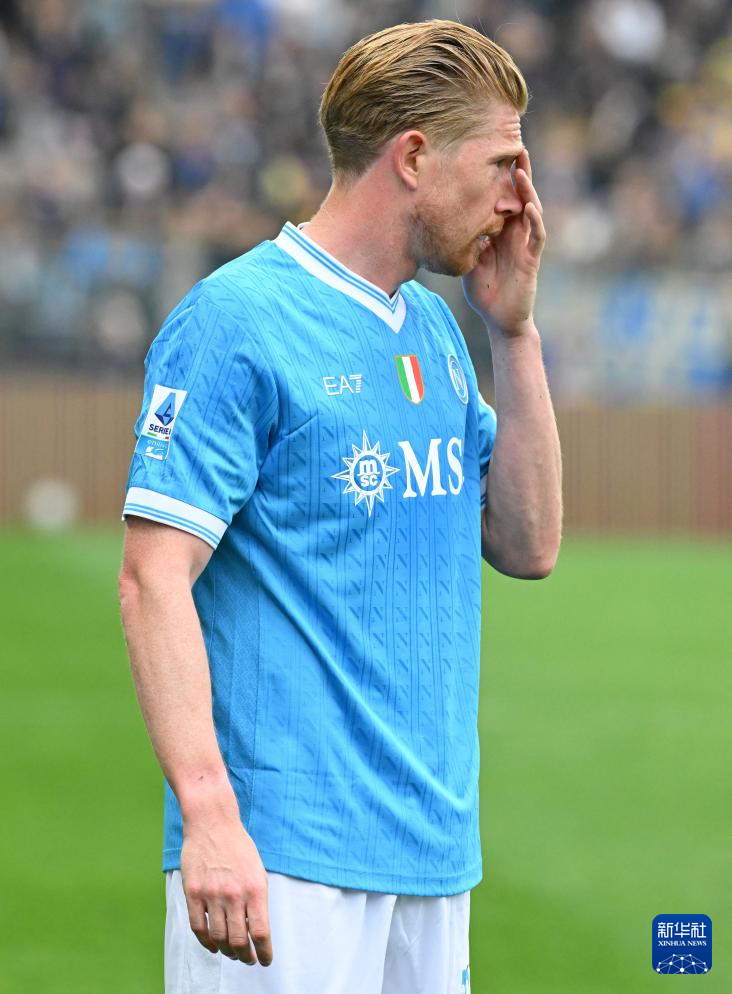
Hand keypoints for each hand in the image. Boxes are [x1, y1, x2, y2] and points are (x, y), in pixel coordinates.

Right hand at [180, 812, 272, 965]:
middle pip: (239, 941)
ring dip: (226, 951)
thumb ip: (257, 900)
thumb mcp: (257, 871)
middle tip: (247, 959)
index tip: (265, 960)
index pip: (261, 932)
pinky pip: (198, 927)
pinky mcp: (193, 892)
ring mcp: (212, 894)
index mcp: (255, 888)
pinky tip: (212, 945)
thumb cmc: (238, 847)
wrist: (212, 822)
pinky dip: (206, 942)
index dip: (264, 952)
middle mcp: (234, 894)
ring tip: (232, 953)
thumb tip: (256, 931)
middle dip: (245, 956)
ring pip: (218, 938)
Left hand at [462, 149, 545, 334]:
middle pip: (519, 196)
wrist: (499, 319)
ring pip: (531, 210)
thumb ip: (463, 240)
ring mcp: (525, 244)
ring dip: (527, 190)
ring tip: (520, 170)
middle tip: (514, 146)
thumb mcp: (467, 260)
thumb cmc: (484, 291)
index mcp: (500, 230)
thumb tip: (444, 221)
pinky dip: (534, 220)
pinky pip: (537, 235)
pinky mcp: (532, 259)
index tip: (490, 153)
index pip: (501, 198)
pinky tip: (528, 206)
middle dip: (518, 172)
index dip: (499, 177)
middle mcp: (515, 232)